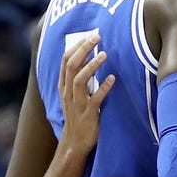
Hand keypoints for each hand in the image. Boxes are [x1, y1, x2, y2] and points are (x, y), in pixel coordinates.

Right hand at [58, 33, 115, 155]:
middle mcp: (68, 92)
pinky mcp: (88, 114)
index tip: (90, 35)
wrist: (75, 142)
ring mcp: (77, 103)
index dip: (77, 46)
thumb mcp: (73, 94)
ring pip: (80, 80)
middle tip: (97, 37)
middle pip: (71, 66)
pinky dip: (103, 88)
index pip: (65, 60)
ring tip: (104, 54)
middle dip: (83, 49)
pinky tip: (112, 78)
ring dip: (91, 66)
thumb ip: (78, 77)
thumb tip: (89, 56)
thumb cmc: (77, 114)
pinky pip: (95, 99)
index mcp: (63, 86)